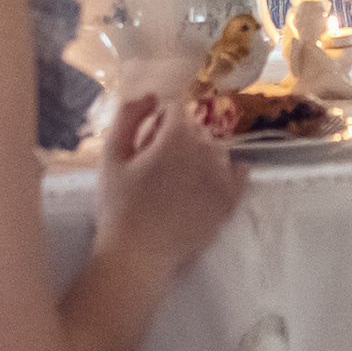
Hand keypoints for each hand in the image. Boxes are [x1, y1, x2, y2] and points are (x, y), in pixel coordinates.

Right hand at [95, 92, 244, 277]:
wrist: (139, 256)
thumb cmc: (119, 206)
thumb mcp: (112, 156)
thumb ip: (128, 116)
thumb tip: (151, 94)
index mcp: (176, 137)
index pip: (175, 109)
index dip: (158, 122)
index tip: (146, 141)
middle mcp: (206, 151)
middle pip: (195, 130)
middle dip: (177, 140)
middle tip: (156, 167)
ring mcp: (222, 178)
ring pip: (215, 150)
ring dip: (199, 157)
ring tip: (176, 183)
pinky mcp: (230, 201)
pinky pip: (239, 173)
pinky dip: (227, 172)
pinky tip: (207, 182)